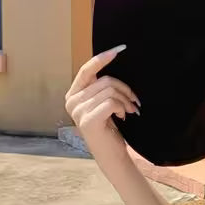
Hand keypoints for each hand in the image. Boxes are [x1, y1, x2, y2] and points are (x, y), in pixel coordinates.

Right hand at [64, 45, 140, 163]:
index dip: (103, 58)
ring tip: (129, 110)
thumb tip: (112, 59)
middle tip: (133, 101)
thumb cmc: (109, 126)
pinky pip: (111, 102)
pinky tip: (122, 116)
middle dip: (125, 89)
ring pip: (110, 90)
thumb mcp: (102, 102)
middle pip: (105, 80)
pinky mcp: (87, 121)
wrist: (111, 155)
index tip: (120, 49)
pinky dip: (122, 107)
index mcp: (74, 94)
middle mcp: (72, 101)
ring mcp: (77, 111)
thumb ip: (101, 86)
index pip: (87, 69)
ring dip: (125, 100)